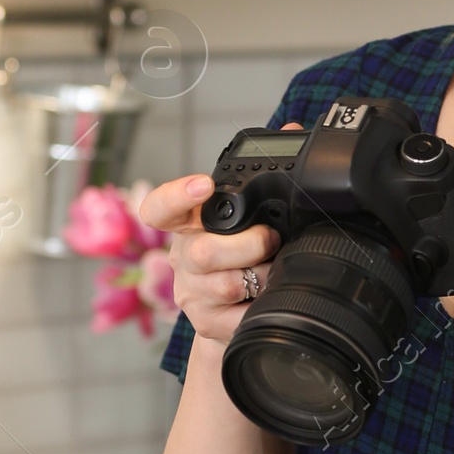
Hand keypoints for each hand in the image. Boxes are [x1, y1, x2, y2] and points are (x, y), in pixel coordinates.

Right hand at [138, 125, 300, 349]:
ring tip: (276, 271)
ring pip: (224, 285)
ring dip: (262, 277)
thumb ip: (266, 178)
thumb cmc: (248, 259)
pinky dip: (261, 308)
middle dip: (246, 246)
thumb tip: (293, 129)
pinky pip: (237, 317)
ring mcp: (190, 293)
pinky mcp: (205, 323)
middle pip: (201, 252)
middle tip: (271, 241)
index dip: (176, 195)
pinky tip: (267, 301)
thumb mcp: (253, 218)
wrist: (241, 314)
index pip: (160, 208)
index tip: (202, 185)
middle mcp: (182, 258)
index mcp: (189, 226)